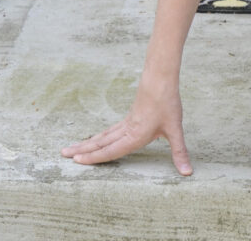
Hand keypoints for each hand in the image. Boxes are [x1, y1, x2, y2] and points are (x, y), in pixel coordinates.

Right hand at [61, 72, 192, 174]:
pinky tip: (96, 139)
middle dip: (82, 150)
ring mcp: (126, 122)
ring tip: (70, 148)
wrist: (162, 79)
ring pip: (103, 135)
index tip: (77, 161)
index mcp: (135, 136)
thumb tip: (188, 172)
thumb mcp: (176, 129)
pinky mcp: (129, 116)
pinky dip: (99, 136)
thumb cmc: (168, 103)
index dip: (95, 157)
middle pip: (100, 142)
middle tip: (62, 155)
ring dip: (86, 143)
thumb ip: (180, 152)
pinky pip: (110, 130)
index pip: (111, 150)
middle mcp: (126, 130)